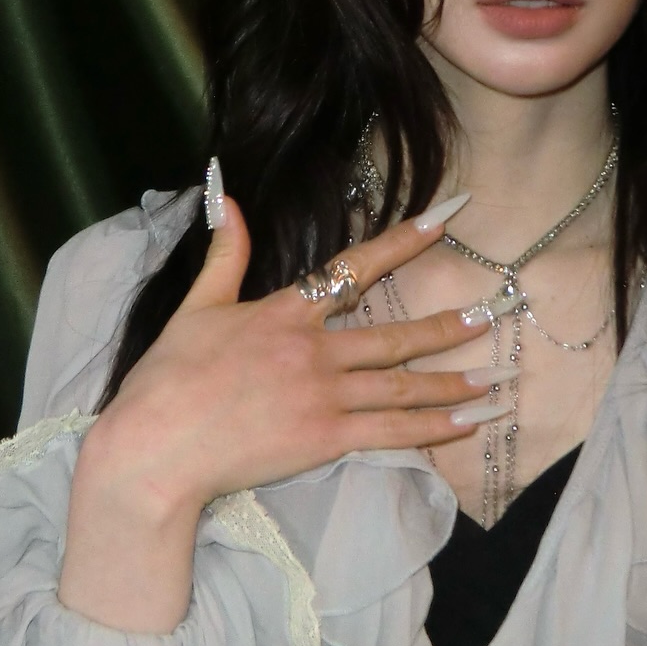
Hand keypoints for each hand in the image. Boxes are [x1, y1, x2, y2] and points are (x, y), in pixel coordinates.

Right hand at [59, 197, 493, 629]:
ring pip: (402, 387)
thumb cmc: (167, 380)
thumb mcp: (195, 307)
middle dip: (448, 326)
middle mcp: (313, 351)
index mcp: (284, 312)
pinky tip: (465, 426)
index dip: (404, 241)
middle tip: (492, 315)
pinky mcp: (323, 441)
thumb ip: (224, 253)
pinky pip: (391, 434)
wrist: (154, 449)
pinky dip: (433, 430)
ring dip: (451, 382)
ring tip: (492, 377)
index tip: (446, 218)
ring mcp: (323, 397)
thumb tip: (226, 196)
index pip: (354, 267)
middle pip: (395, 336)